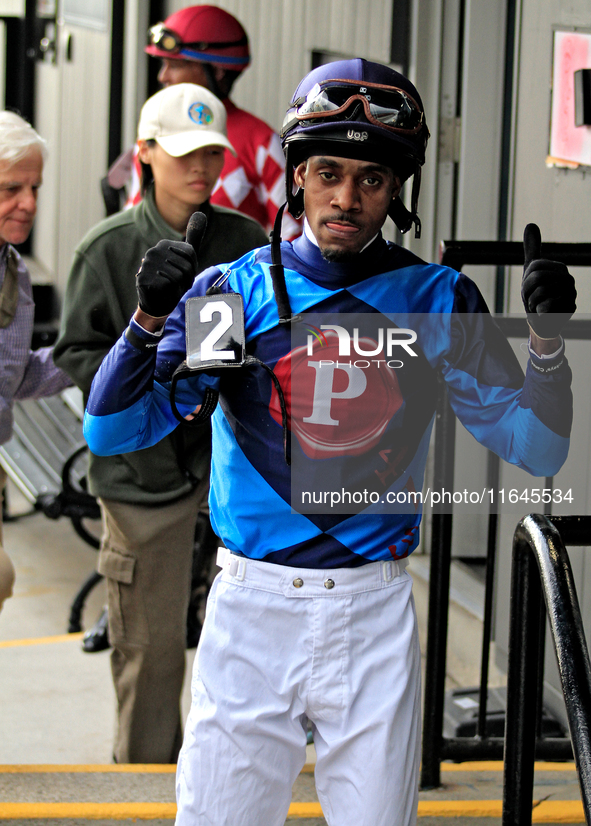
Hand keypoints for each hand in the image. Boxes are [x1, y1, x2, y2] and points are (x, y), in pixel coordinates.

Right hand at [136, 239, 196, 317]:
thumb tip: (200, 214)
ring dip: (179, 287)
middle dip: (186, 280)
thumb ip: (192, 240)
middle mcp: (154, 251)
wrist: (156, 302)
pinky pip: (168, 285)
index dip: (192, 269)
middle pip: (186, 266)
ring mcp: (147, 264)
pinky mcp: (143, 278)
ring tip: (170, 288)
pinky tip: (163, 292)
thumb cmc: (172, 281)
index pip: (190, 254)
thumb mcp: (184, 259)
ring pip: (178, 276)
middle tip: (177, 284)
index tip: (183, 275)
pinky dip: (170, 292)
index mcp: (164, 245)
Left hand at [521, 223, 575, 339]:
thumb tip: (531, 223)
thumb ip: (532, 248)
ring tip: (538, 306)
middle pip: (537, 279)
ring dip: (533, 303)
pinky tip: (545, 313)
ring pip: (541, 293)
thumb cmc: (536, 294)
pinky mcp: (569, 309)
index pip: (534, 268)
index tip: (529, 289)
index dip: (525, 281)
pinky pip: (547, 307)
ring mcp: (571, 294)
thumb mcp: (531, 270)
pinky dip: (540, 311)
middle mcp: (568, 279)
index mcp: (560, 268)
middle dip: (527, 292)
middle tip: (532, 299)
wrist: (543, 320)